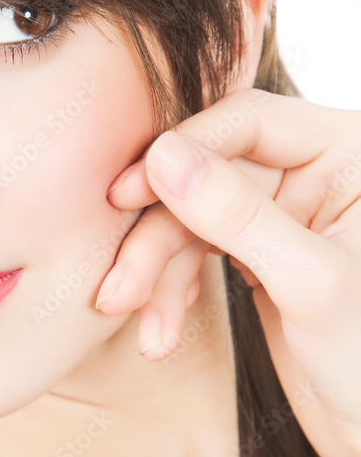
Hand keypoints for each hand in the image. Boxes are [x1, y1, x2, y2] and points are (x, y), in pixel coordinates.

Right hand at [95, 88, 360, 456]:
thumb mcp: (311, 284)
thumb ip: (238, 215)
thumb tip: (162, 156)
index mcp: (348, 155)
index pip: (248, 124)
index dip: (181, 154)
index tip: (125, 195)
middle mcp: (315, 174)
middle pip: (205, 177)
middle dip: (159, 238)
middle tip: (119, 288)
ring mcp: (282, 216)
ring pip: (191, 220)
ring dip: (156, 275)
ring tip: (142, 327)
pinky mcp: (258, 256)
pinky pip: (194, 256)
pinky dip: (170, 293)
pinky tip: (160, 332)